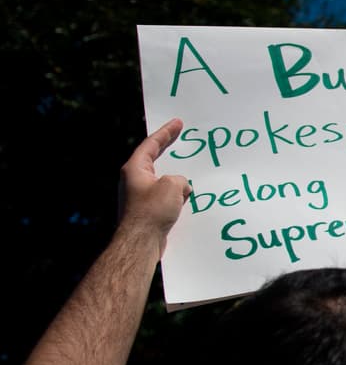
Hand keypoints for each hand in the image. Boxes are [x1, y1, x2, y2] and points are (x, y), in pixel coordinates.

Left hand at [118, 118, 189, 253]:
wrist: (141, 242)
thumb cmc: (152, 211)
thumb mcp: (172, 186)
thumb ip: (180, 179)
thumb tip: (182, 187)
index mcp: (135, 169)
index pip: (151, 144)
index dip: (166, 132)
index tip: (178, 122)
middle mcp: (134, 180)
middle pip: (155, 160)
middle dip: (171, 153)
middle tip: (183, 141)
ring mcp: (139, 196)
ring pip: (162, 180)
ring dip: (176, 178)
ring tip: (192, 174)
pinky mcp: (147, 211)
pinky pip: (164, 196)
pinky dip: (176, 194)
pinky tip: (188, 198)